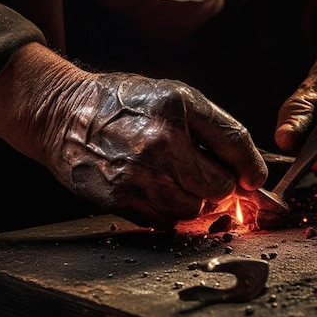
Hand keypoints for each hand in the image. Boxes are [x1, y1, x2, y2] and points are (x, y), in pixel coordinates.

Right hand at [0, 43, 267, 228]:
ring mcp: (138, 176)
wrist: (65, 116)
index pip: (235, 147)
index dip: (251, 168)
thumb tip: (248, 171)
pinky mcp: (121, 200)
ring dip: (193, 200)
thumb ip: (215, 130)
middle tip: (202, 172)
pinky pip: (166, 221)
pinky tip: (155, 188)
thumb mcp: (174, 96)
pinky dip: (169, 210)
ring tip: (174, 178)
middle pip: (218, 188)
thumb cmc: (122, 104)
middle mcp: (159, 144)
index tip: (251, 177)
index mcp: (177, 110)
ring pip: (194, 210)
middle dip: (218, 184)